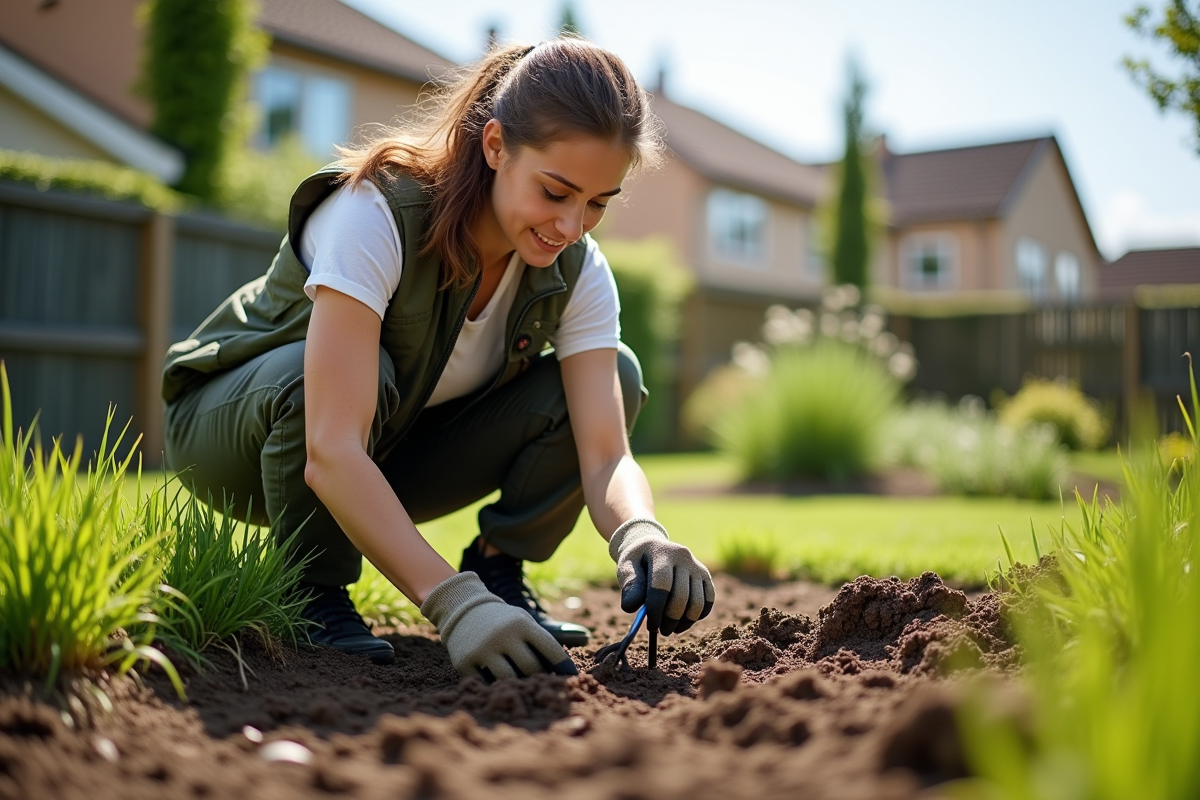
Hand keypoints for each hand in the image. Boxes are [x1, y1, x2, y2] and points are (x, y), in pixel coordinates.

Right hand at [420, 572, 577, 679]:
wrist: (463, 609)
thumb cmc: (502, 620)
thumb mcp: (523, 620)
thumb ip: (543, 639)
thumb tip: (568, 668)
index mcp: (521, 623)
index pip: (550, 648)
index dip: (563, 665)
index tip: (571, 678)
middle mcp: (503, 635)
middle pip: (531, 667)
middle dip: (539, 676)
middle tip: (542, 683)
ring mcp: (482, 648)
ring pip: (509, 678)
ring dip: (517, 684)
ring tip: (521, 685)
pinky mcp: (464, 661)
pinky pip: (484, 683)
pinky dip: (493, 685)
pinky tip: (496, 683)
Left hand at [608, 519, 715, 635]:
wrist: (652, 547)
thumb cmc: (637, 562)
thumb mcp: (626, 567)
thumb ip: (629, 585)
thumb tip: (632, 607)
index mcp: (661, 552)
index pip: (662, 585)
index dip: (656, 609)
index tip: (651, 626)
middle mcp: (683, 557)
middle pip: (681, 597)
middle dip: (670, 619)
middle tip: (660, 630)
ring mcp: (696, 566)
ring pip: (697, 602)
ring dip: (684, 622)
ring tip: (671, 628)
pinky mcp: (705, 575)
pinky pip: (708, 601)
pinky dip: (697, 616)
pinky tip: (683, 620)